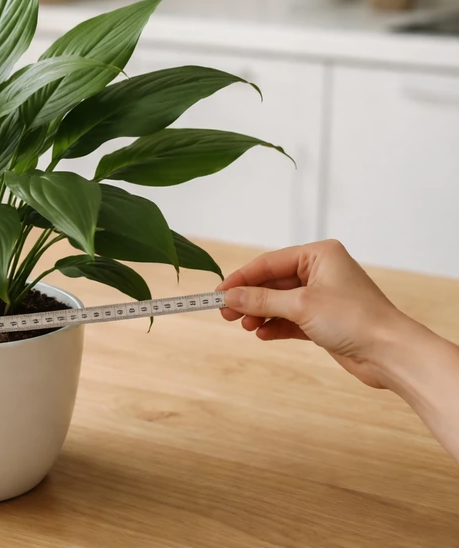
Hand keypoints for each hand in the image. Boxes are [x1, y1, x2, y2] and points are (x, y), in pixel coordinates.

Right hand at [217, 239, 413, 388]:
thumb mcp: (300, 305)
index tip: (219, 293)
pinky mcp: (325, 320)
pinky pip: (291, 318)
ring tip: (246, 327)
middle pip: (273, 282)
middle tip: (226, 314)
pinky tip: (263, 335)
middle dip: (250, 299)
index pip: (269, 262)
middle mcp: (321, 271)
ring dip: (261, 314)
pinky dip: (276, 326)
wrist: (391, 354)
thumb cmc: (354, 319)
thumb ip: (261, 300)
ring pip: (280, 301)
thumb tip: (229, 297)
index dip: (242, 278)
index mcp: (319, 255)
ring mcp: (323, 296)